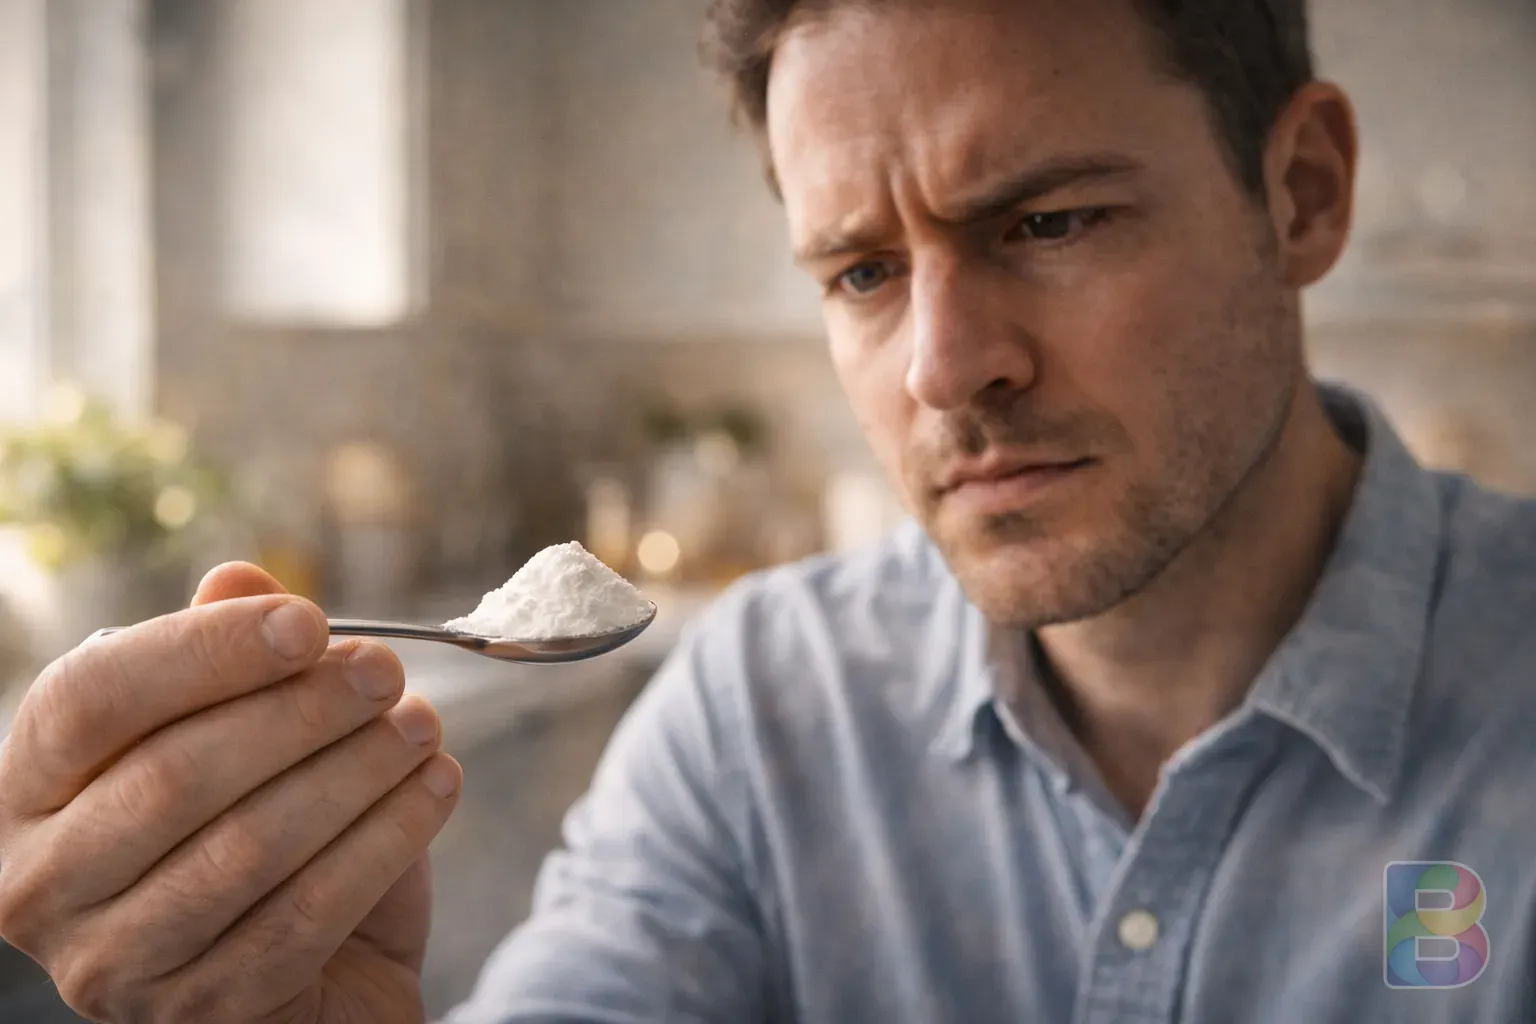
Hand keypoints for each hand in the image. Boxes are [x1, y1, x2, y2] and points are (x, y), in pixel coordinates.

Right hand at [0, 563, 462, 1022]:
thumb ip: (224, 658)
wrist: (307, 974)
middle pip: (174, 776)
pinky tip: (435, 786)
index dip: (204, 651)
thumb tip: (241, 577)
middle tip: (386, 671)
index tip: (309, 621)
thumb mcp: (235, 736)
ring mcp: (114, 962)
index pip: (90, 700)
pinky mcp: (203, 1011)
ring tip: (422, 725)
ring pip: (246, 848)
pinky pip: (306, 915)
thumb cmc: (254, 827)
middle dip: (299, 712)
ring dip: (353, 773)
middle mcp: (42, 882)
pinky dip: (383, 842)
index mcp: (31, 787)